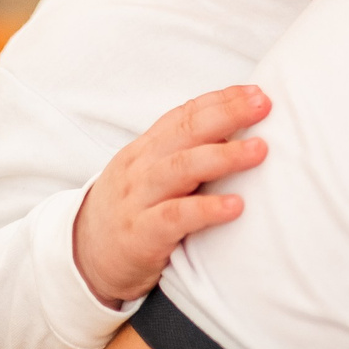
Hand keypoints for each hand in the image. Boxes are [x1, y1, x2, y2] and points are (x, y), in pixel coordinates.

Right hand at [72, 85, 271, 307]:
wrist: (84, 256)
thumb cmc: (132, 211)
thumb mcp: (149, 174)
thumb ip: (184, 153)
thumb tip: (238, 131)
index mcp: (146, 149)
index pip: (184, 114)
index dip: (221, 100)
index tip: (257, 91)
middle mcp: (141, 167)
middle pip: (186, 132)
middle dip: (227, 115)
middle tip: (264, 106)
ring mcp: (138, 199)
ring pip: (181, 168)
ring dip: (223, 156)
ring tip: (259, 150)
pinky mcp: (141, 234)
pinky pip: (175, 217)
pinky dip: (207, 209)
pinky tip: (236, 206)